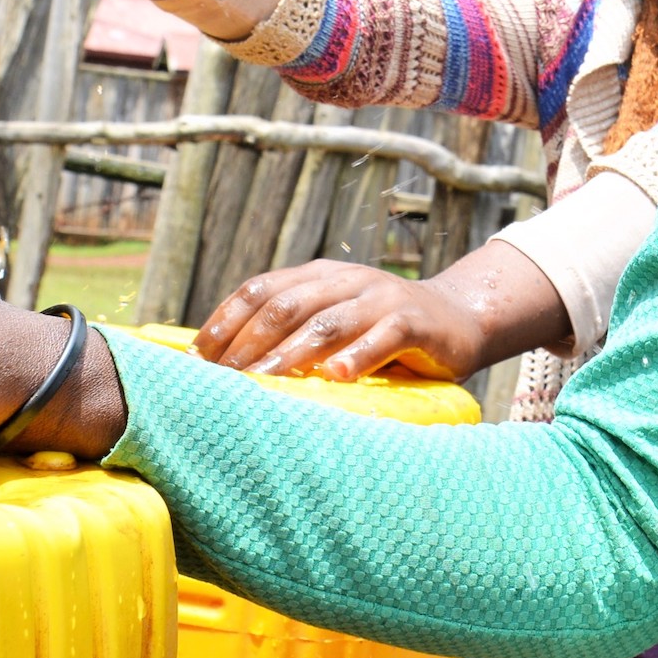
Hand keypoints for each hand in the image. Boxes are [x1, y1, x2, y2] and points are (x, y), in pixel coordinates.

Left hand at [196, 240, 570, 381]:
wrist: (460, 317)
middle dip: (249, 342)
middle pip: (286, 304)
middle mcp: (346, 280)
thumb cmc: (383, 333)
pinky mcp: (415, 321)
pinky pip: (383, 335)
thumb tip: (225, 368)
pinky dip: (359, 356)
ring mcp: (381, 296)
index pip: (261, 289)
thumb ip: (294, 333)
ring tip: (262, 382)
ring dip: (290, 353)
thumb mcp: (336, 323)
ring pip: (328, 320)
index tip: (198, 359)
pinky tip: (337, 378)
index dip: (226, 320)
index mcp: (319, 276)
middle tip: (222, 379)